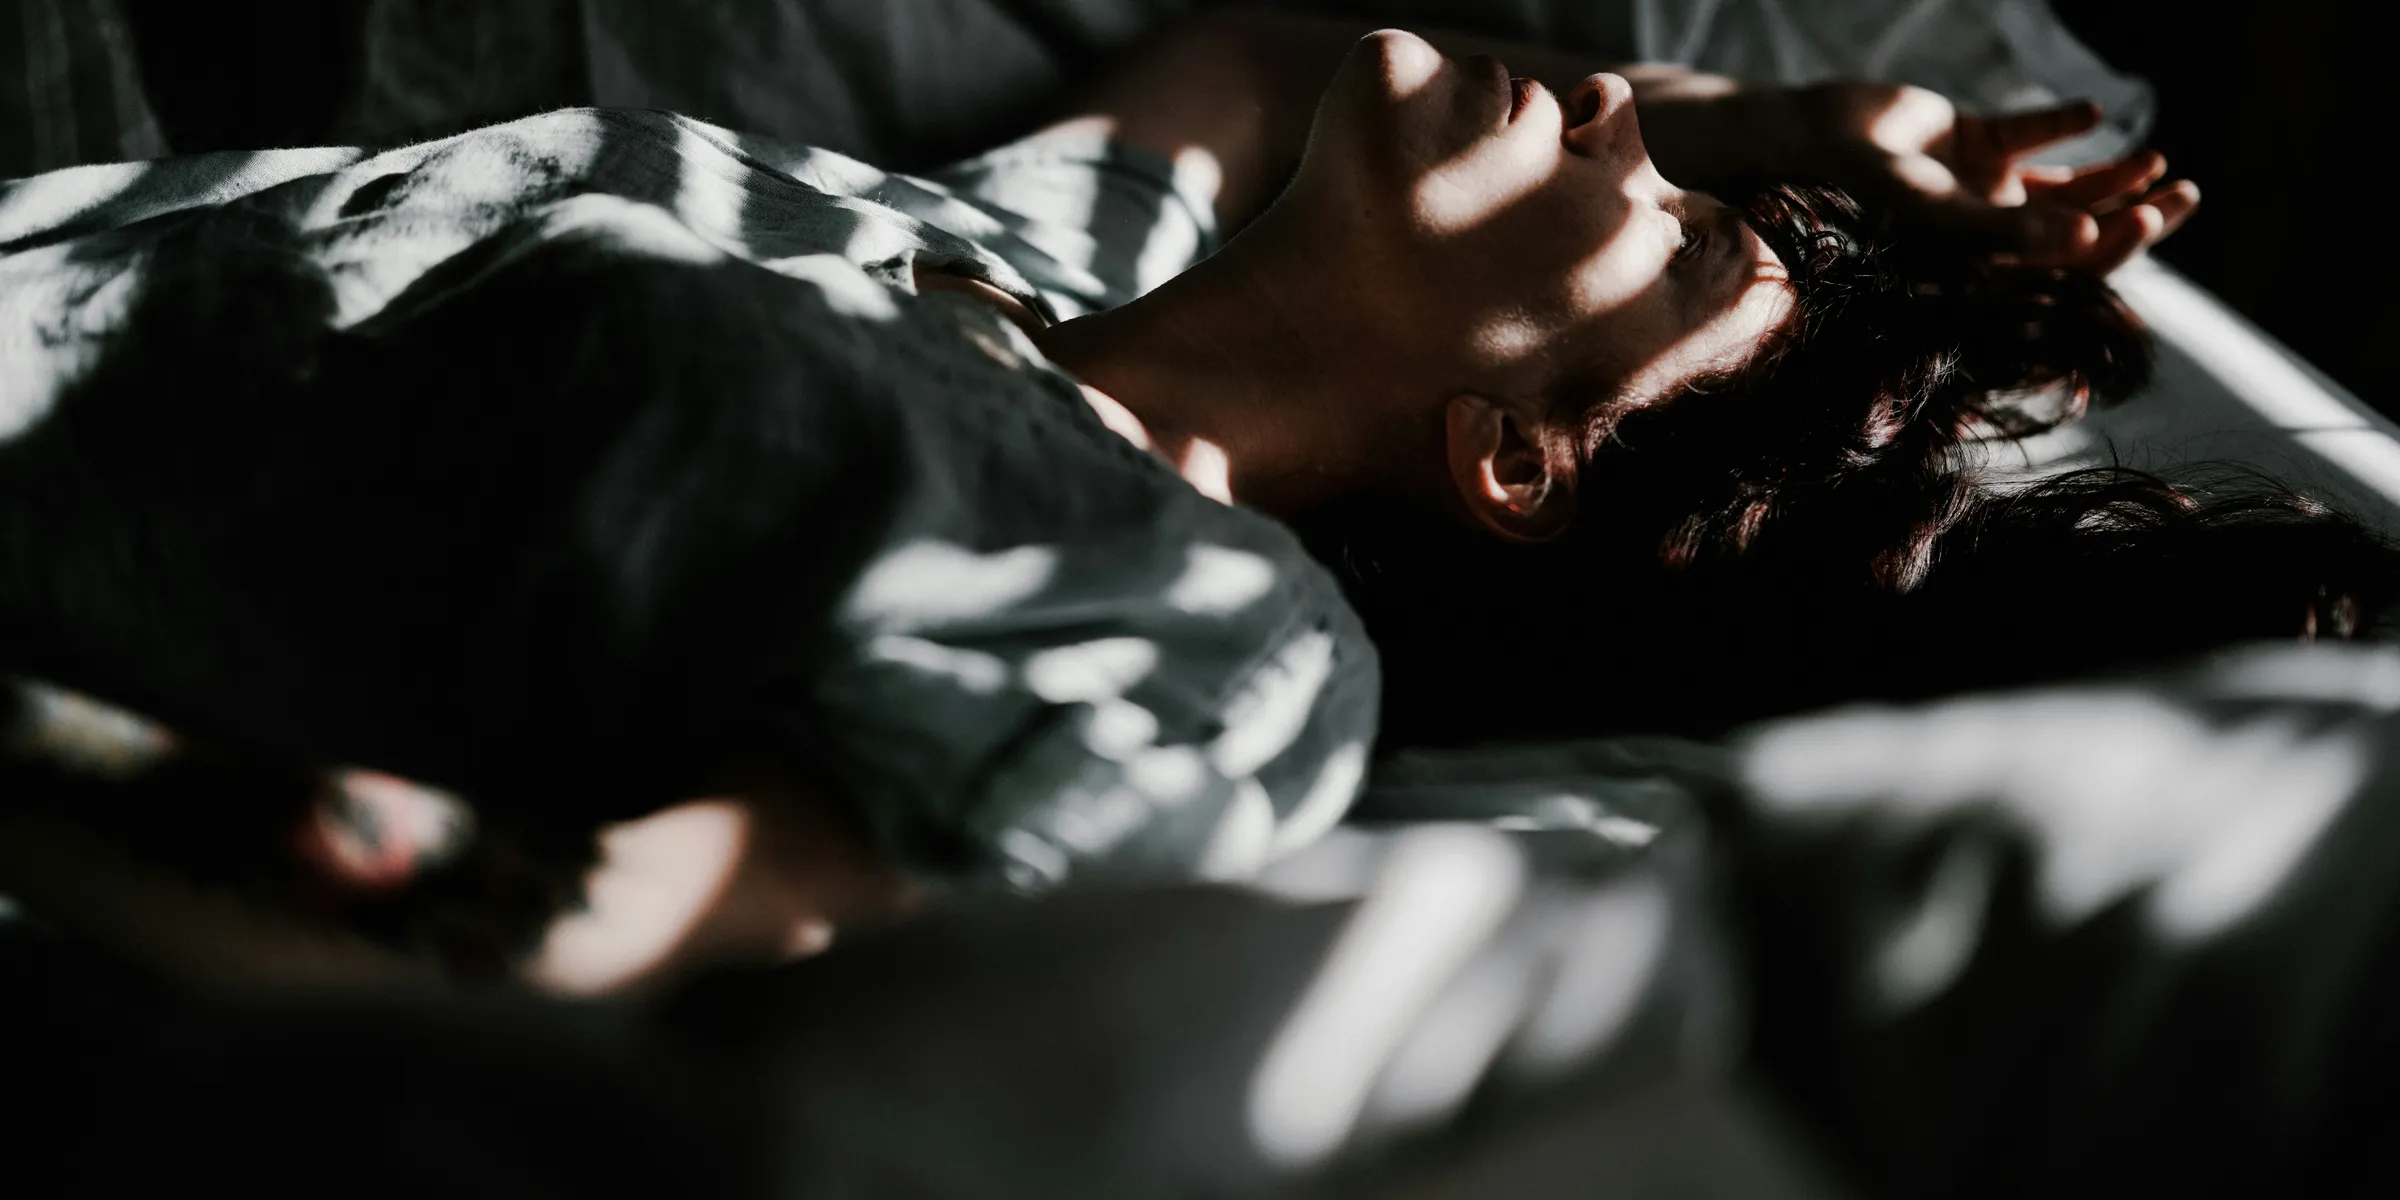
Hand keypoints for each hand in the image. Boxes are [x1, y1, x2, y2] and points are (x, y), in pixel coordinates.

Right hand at [1785, 82, 2198, 273]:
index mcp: (1984, 266)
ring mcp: (1985, 186)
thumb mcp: (1941, 214)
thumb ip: (2010, 227)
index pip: (2064, 270)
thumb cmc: (1863, 190)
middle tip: (2187, 195)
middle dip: (2135, 215)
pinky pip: (2029, 135)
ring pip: (2065, 185)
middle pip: (2078, 229)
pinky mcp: (1976, 140)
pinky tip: (2091, 114)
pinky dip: (2060, 123)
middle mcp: (1992, 232)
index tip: (2148, 220)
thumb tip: (2089, 236)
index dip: (2112, 250)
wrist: (1812, 139)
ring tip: (2157, 161)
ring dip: (2114, 175)